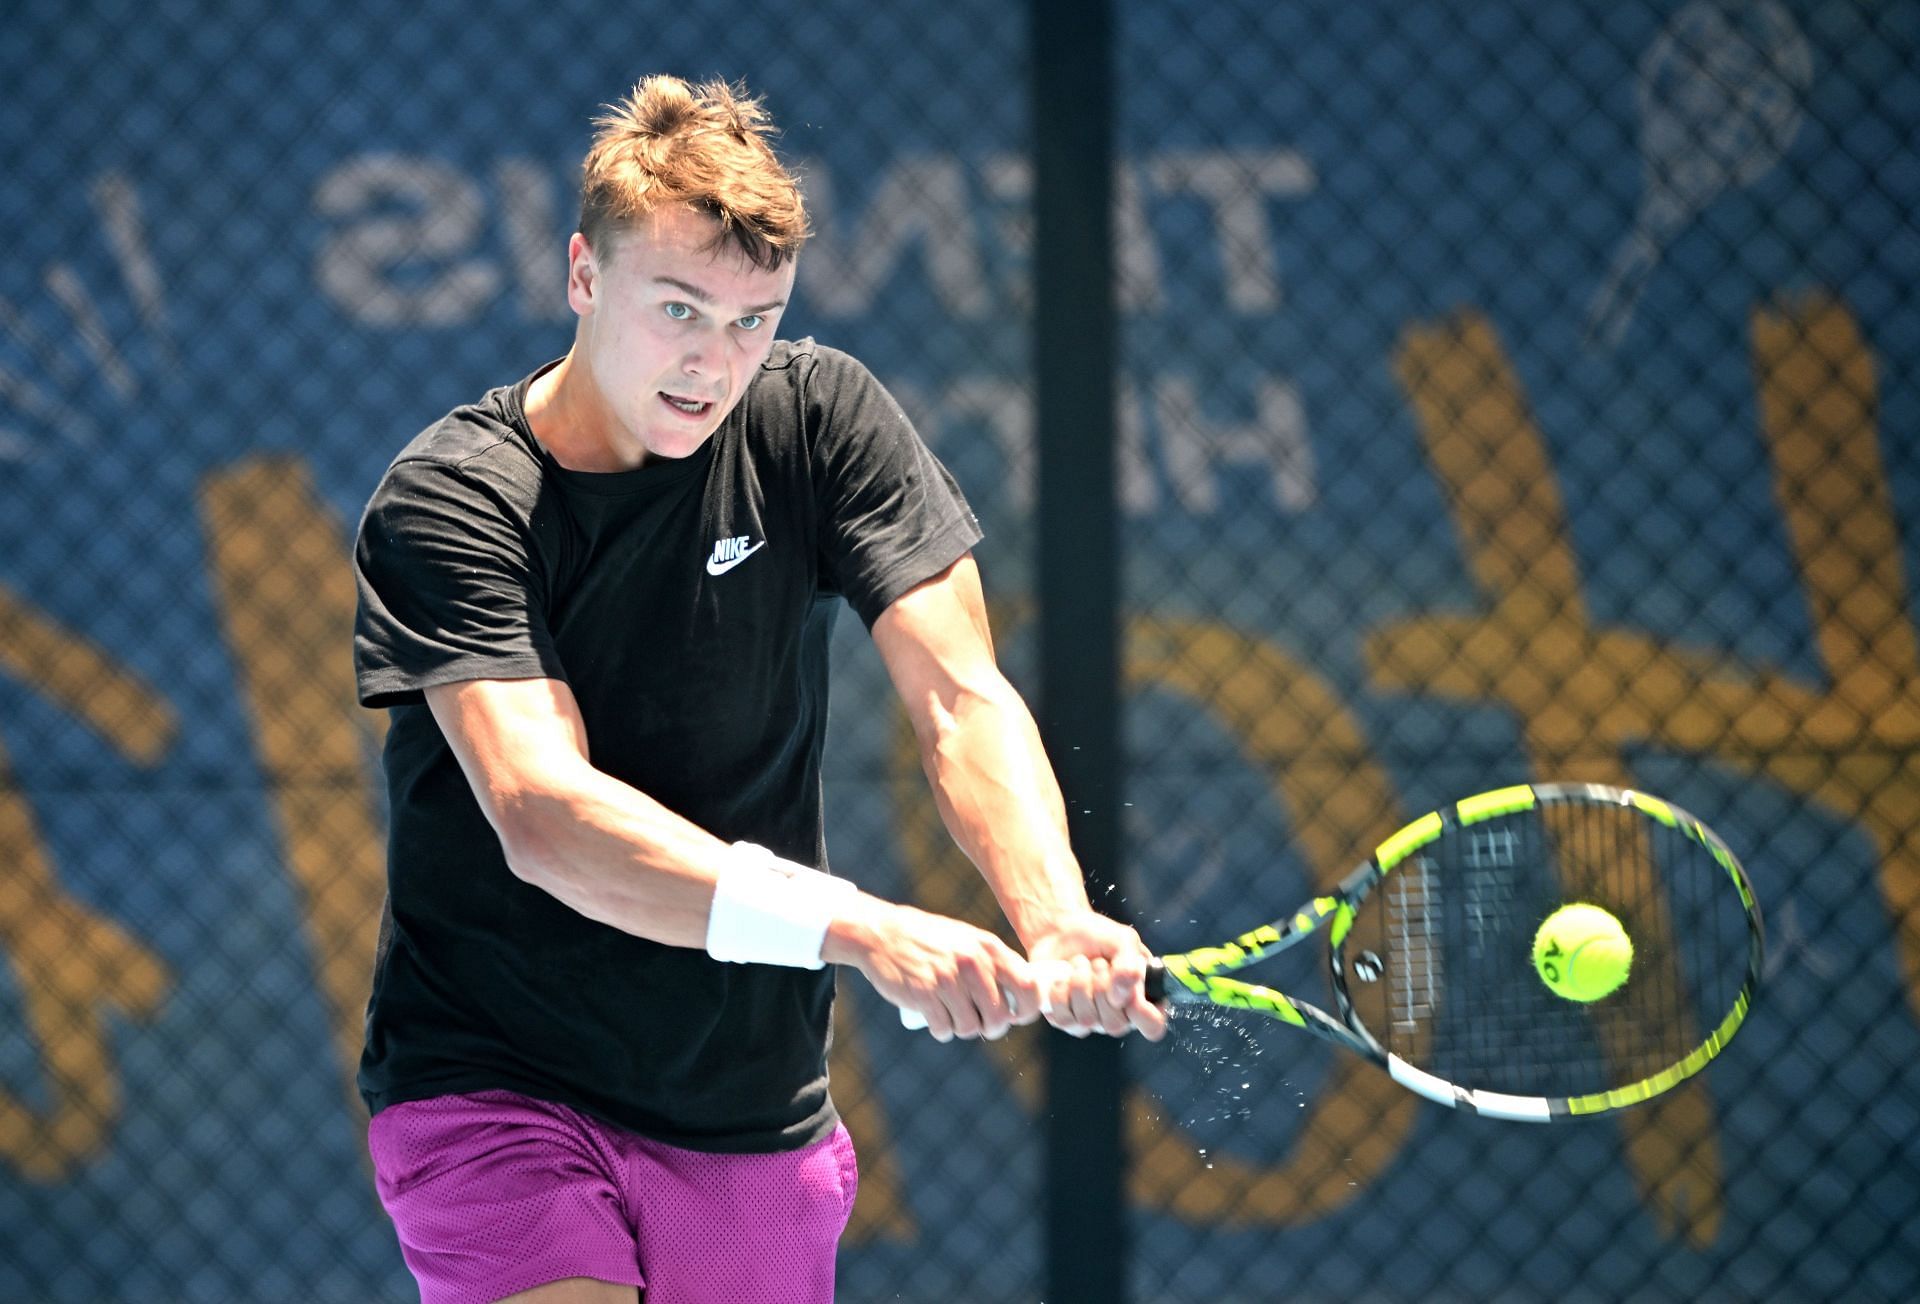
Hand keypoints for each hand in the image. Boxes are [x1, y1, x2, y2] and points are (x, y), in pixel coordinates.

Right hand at [824, 895, 1041, 1041]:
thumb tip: (1020, 996)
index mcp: (988, 947)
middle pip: (1000, 1016)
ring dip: (963, 1030)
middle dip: (991, 1028)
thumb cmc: (929, 940)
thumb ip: (992, 962)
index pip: (1028, 986)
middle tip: (980, 1025)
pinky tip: (937, 1021)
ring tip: (953, 1018)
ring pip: (970, 1027)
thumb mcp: (967, 939)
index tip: (1017, 1016)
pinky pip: (944, 1029)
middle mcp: (972, 963)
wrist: (881, 933)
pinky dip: (942, 1031)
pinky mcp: (924, 995)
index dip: (1028, 1009)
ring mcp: (947, 979)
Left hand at [1027, 912, 1167, 1040]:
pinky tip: (1064, 976)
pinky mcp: (1065, 1019)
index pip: (1152, 1026)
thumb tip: (1121, 997)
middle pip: (1116, 1025)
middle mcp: (1118, 1015)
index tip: (1131, 994)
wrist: (1059, 931)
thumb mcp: (1123, 940)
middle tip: (1098, 962)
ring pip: (1087, 1020)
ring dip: (1081, 984)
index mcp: (1142, 998)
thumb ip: (1130, 965)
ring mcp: (1092, 1020)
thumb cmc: (1097, 936)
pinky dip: (1061, 992)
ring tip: (1080, 964)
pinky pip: (1063, 1018)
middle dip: (1102, 987)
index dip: (1142, 1014)